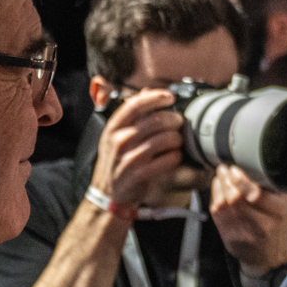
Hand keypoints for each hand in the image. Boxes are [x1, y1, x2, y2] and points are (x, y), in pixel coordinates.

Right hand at [90, 90, 184, 208]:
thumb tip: (146, 92)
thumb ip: (131, 115)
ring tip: (177, 141)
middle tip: (179, 122)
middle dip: (173, 119)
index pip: (135, 104)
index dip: (155, 97)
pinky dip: (175, 156)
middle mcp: (119, 141)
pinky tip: (174, 156)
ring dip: (176, 139)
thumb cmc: (115, 162)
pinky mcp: (140, 174)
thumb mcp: (116, 136)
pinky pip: (167, 160)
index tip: (170, 96)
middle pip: (155, 121)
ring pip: (164, 140)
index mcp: (113, 128)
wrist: (107, 194)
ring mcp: (129, 158)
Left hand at [210, 164, 286, 274]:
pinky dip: (215, 198)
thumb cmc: (278, 227)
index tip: (234, 169)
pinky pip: (217, 215)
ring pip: (223, 205)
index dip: (241, 180)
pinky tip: (218, 190)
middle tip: (224, 169)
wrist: (271, 258)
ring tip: (221, 177)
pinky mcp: (230, 238)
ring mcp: (244, 233)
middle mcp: (262, 225)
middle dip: (226, 180)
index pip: (256, 194)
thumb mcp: (285, 206)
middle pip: (236, 199)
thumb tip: (254, 163)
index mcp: (279, 213)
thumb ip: (274, 187)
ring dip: (219, 187)